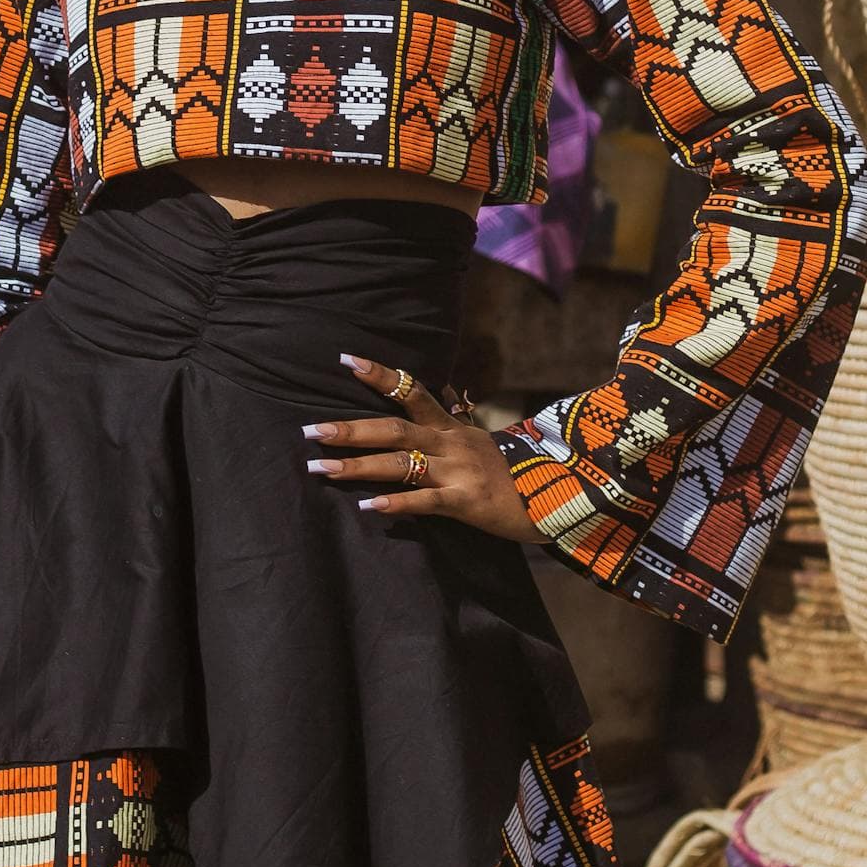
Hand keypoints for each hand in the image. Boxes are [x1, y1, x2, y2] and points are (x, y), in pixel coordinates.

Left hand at [303, 352, 540, 545]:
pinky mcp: (466, 502)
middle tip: (310, 430)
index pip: (410, 391)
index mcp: (451, 427)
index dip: (379, 375)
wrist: (556, 495)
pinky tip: (369, 507)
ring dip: (357, 466)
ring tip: (320, 467)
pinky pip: (426, 502)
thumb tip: (439, 389)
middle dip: (350, 429)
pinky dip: (396, 504)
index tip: (345, 359)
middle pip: (393, 429)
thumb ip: (455, 415)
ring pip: (400, 464)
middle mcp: (450, 443)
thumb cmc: (512, 469)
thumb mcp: (481, 436)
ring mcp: (457, 471)